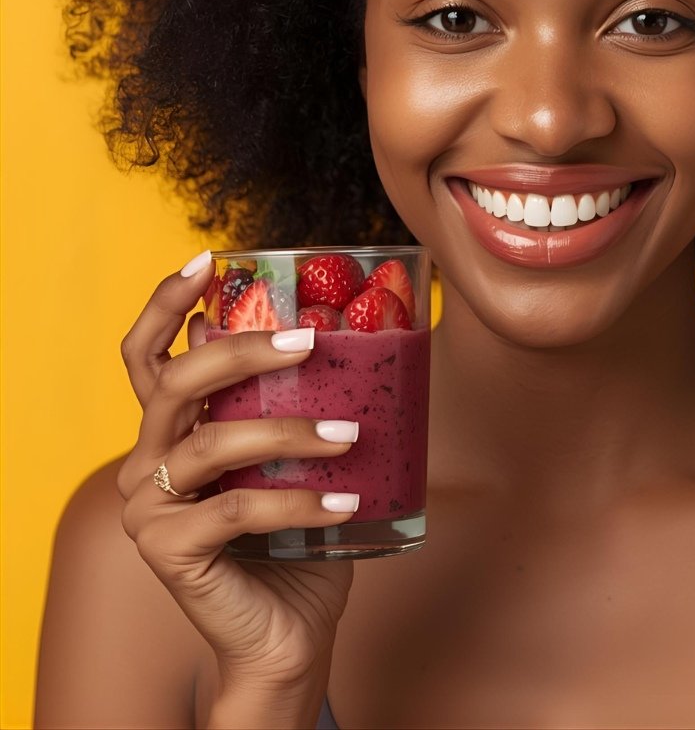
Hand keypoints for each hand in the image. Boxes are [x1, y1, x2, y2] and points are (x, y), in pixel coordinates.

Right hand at [116, 251, 356, 716]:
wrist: (292, 628)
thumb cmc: (301, 532)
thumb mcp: (298, 454)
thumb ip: (301, 400)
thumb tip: (355, 330)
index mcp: (175, 427)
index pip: (147, 353)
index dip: (166, 302)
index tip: (209, 259)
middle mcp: (149, 458)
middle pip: (178, 380)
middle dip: (244, 350)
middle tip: (309, 341)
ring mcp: (151, 506)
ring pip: (213, 442)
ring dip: (289, 431)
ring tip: (350, 432)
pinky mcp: (169, 550)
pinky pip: (239, 509)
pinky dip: (300, 497)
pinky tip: (347, 497)